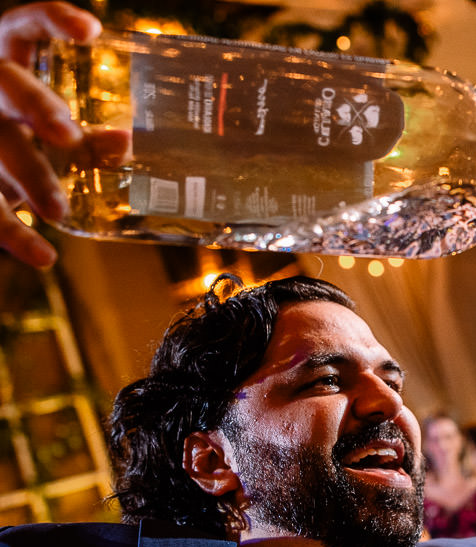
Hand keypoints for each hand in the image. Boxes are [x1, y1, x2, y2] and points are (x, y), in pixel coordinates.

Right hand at [0, 1, 100, 266]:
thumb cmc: (21, 132)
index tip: (90, 31)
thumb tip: (127, 142)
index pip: (23, 25)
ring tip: (59, 212)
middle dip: (36, 108)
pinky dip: (13, 235)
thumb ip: (84, 135)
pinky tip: (44, 257)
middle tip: (68, 136)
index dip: (52, 19)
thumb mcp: (47, 125)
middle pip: (6, 86)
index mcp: (4, 58)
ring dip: (27, 178)